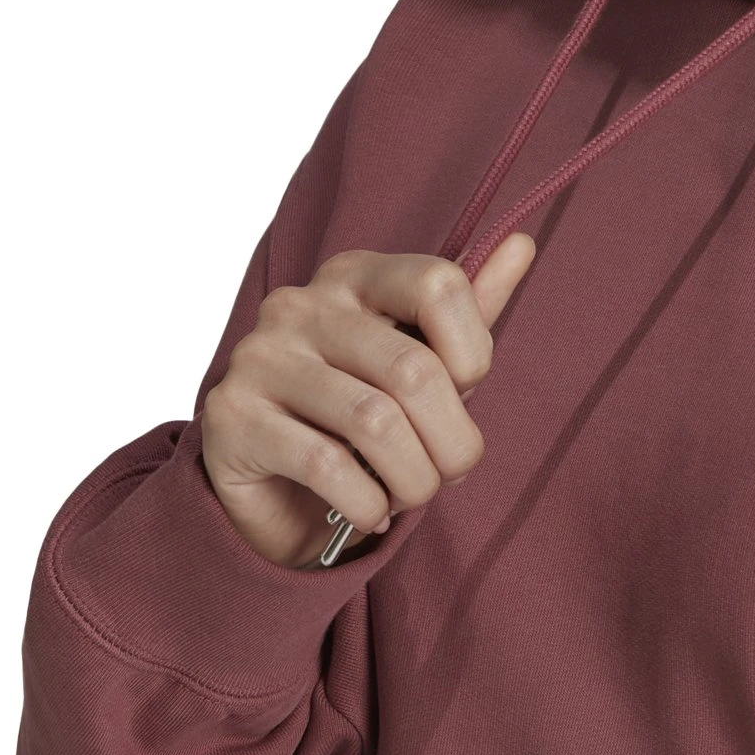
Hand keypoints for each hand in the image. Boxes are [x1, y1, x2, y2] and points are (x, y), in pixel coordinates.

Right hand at [200, 231, 536, 567]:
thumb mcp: (423, 358)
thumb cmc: (360, 412)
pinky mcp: (231, 418)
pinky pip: (324, 464)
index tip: (466, 392)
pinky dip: (367, 503)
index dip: (472, 351)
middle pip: (413, 368)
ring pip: (373, 422)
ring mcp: (259, 357)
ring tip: (413, 494)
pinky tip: (372, 512)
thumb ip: (469, 308)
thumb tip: (523, 242)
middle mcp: (301, 304)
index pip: (438, 283)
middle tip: (452, 471)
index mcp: (354, 274)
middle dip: (452, 440)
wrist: (271, 488)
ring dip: (414, 478)